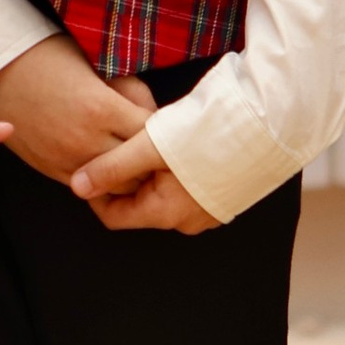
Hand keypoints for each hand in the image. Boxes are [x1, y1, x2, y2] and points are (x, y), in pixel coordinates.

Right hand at [0, 35, 156, 184]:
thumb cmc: (44, 56)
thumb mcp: (95, 64)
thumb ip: (128, 90)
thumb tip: (152, 114)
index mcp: (102, 109)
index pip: (150, 136)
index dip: (161, 132)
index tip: (163, 125)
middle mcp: (86, 141)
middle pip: (137, 169)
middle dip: (148, 159)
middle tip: (152, 147)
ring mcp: (66, 160)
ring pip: (115, 187)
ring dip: (127, 175)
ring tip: (131, 158)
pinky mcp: (50, 170)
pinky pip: (87, 189)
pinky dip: (101, 181)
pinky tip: (105, 164)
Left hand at [69, 126, 215, 232]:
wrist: (268, 122)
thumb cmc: (207, 132)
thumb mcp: (149, 146)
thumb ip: (110, 167)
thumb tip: (76, 187)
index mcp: (165, 214)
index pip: (112, 216)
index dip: (97, 190)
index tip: (95, 161)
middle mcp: (186, 221)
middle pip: (137, 205)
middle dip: (126, 179)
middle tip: (125, 144)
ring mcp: (208, 211)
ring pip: (162, 196)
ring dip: (151, 173)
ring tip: (154, 141)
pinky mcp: (224, 196)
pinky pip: (187, 189)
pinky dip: (176, 173)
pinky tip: (180, 145)